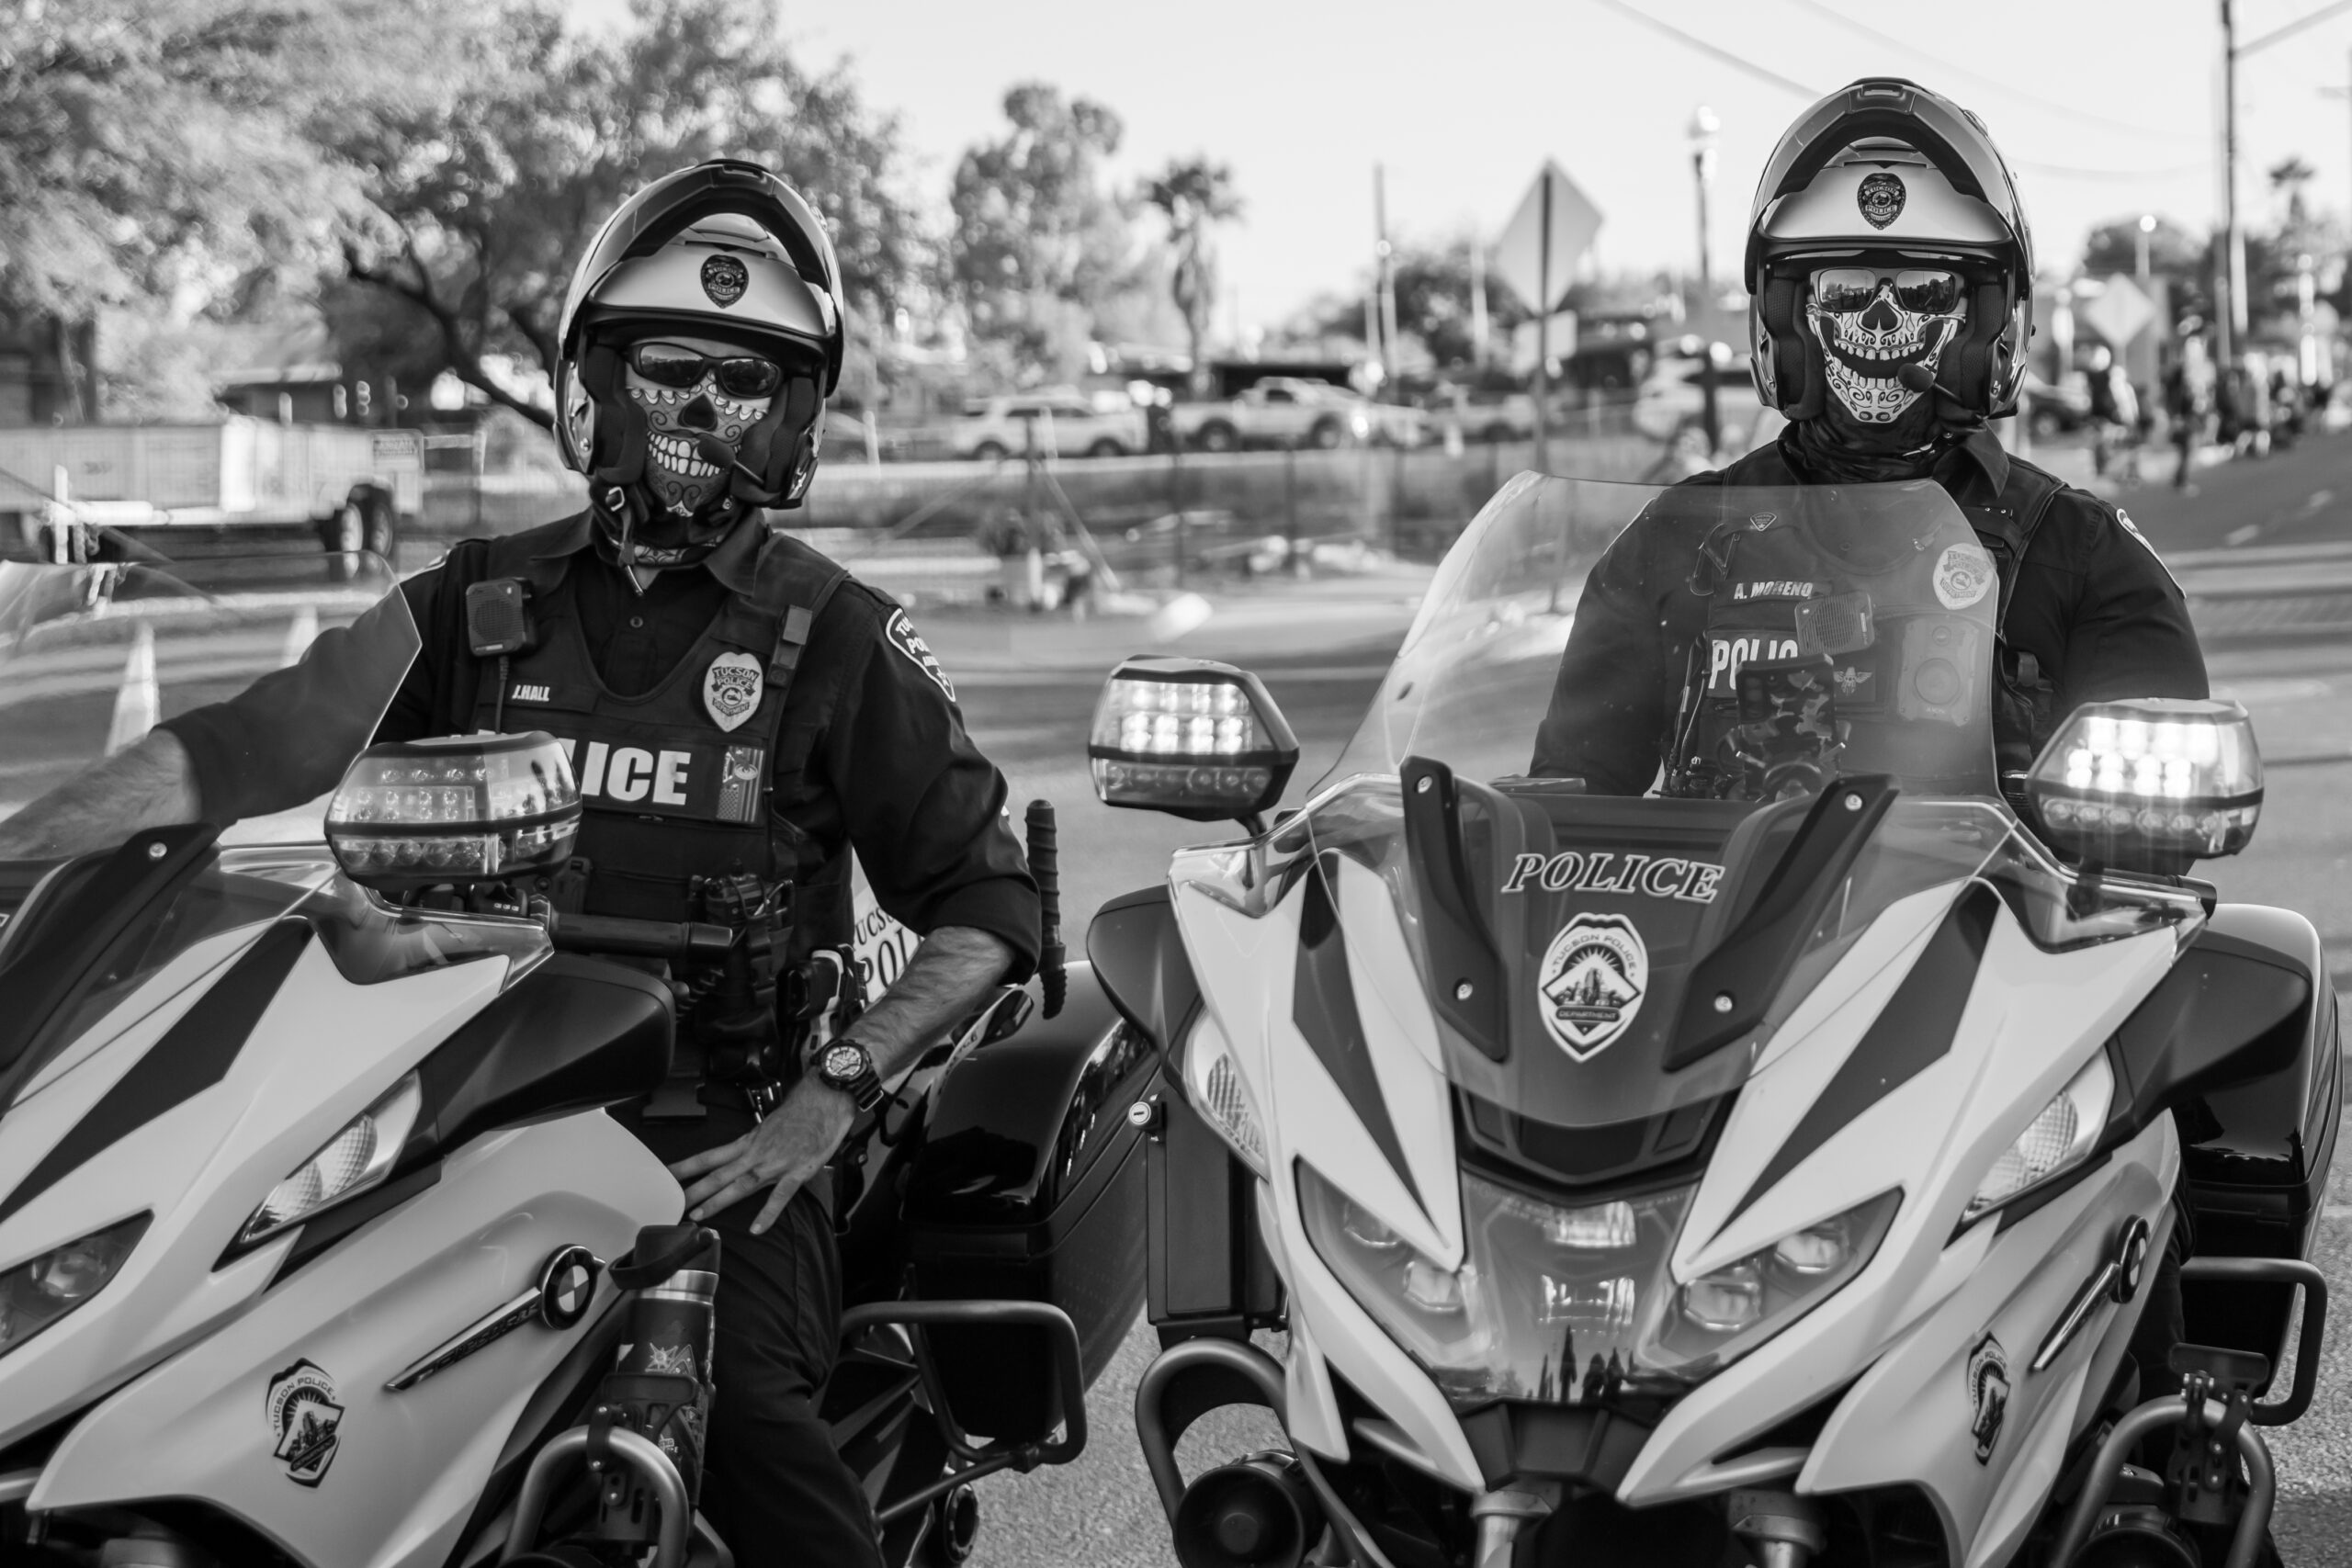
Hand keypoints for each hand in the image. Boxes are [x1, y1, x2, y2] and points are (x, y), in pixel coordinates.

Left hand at [666, 1080, 853, 1234]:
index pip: (710, 1156)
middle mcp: (756, 1154)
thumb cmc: (800, 1112)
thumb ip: (755, 1144)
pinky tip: (757, 1229)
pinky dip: (768, 1213)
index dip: (687, 1167)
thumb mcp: (768, 1126)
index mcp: (748, 1142)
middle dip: (695, 1190)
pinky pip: (780, 1196)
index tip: (667, 1177)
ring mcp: (776, 1164)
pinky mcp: (797, 1171)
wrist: (823, 1100)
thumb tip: (742, 1156)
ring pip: (741, 1185)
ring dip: (719, 1200)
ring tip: (699, 1215)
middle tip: (673, 1204)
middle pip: (719, 1174)